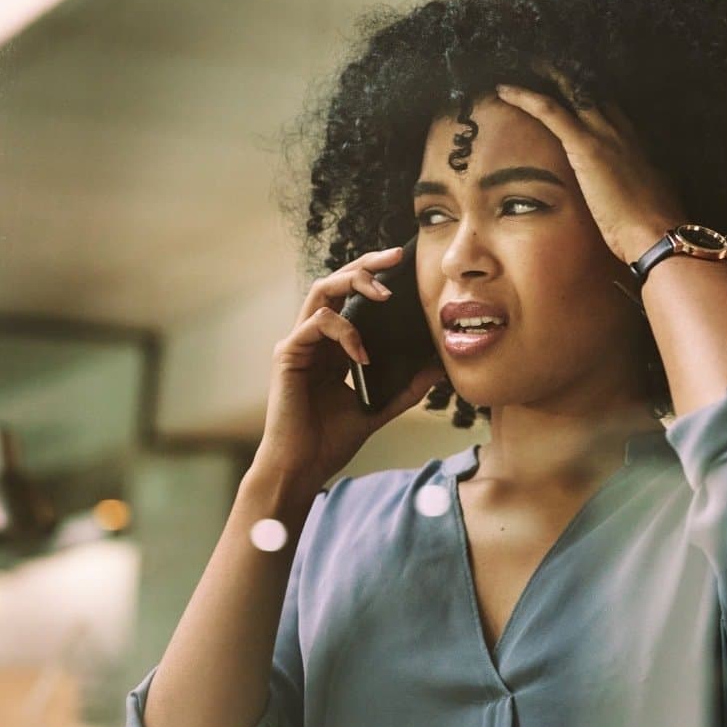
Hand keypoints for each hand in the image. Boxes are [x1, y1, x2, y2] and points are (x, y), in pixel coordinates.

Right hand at [252, 246, 448, 489]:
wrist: (302, 468)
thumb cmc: (330, 440)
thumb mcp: (379, 409)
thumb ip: (405, 387)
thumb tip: (438, 367)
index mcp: (331, 346)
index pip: (350, 297)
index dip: (373, 276)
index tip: (403, 265)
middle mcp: (312, 337)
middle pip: (334, 282)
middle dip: (365, 265)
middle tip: (395, 257)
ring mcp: (298, 343)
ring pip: (321, 291)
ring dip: (353, 284)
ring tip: (383, 295)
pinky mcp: (288, 354)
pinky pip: (316, 323)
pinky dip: (344, 331)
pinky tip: (362, 355)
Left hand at [494, 79, 685, 264]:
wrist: (657, 232)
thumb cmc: (653, 227)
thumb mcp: (649, 199)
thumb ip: (638, 188)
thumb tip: (632, 194)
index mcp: (635, 143)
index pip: (609, 108)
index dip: (588, 95)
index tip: (569, 88)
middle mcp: (621, 129)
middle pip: (590, 91)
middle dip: (565, 77)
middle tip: (540, 64)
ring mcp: (603, 134)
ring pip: (569, 92)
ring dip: (544, 77)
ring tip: (521, 64)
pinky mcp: (585, 145)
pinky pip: (549, 111)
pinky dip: (525, 97)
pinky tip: (504, 89)